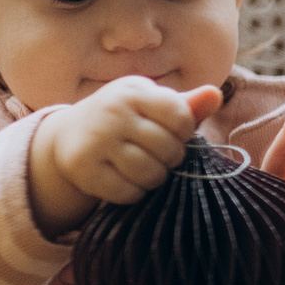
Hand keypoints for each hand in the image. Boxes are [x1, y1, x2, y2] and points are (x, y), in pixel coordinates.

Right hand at [28, 79, 224, 238]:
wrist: (69, 133)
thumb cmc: (124, 117)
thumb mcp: (150, 103)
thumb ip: (185, 105)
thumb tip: (215, 95)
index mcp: (134, 91)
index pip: (181, 117)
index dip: (184, 133)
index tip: (173, 135)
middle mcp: (113, 112)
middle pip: (168, 149)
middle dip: (171, 159)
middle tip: (159, 156)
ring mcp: (96, 140)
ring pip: (150, 174)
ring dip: (155, 178)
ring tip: (146, 169)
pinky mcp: (84, 168)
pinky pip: (127, 193)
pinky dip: (134, 193)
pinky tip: (127, 181)